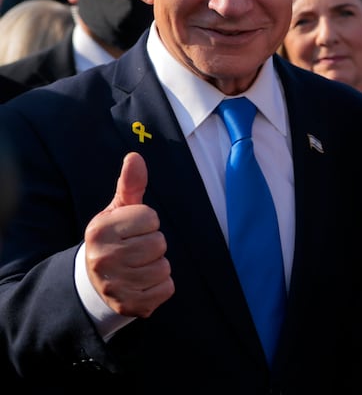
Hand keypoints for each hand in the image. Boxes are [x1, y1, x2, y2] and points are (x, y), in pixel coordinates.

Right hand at [84, 151, 173, 317]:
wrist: (95, 283)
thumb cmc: (114, 238)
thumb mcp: (119, 210)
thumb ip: (130, 184)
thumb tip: (135, 156)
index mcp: (100, 230)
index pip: (151, 218)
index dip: (147, 222)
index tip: (132, 230)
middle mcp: (103, 258)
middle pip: (159, 243)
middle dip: (153, 244)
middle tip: (135, 250)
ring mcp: (115, 285)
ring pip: (164, 267)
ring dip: (158, 266)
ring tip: (138, 266)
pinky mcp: (129, 306)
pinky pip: (167, 288)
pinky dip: (161, 286)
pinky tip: (142, 283)